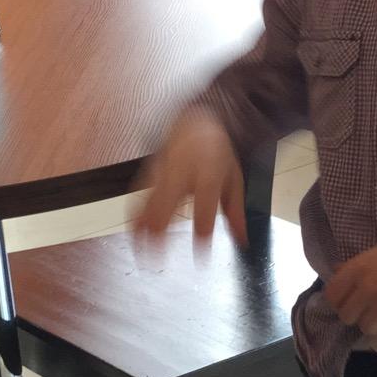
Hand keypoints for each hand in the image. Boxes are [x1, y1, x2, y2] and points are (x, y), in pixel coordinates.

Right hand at [133, 108, 246, 246]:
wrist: (195, 122)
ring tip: (140, 250)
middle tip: (157, 254)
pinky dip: (134, 214)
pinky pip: (138, 194)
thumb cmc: (216, 153)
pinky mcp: (149, 172)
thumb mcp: (234, 179)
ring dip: (141, 225)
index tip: (201, 249)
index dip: (202, 228)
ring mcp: (162, 171)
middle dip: (160, 228)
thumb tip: (242, 240)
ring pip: (147, 199)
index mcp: (208, 172)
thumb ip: (236, 211)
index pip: (204, 203)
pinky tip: (134, 232)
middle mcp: (181, 171)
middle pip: (167, 201)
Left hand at [325, 229, 376, 339]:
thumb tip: (337, 271)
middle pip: (347, 317)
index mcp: (359, 268)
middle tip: (375, 309)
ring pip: (368, 329)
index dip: (340, 301)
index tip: (351, 302)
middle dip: (360, 314)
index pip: (332, 296)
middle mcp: (368, 288)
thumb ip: (360, 263)